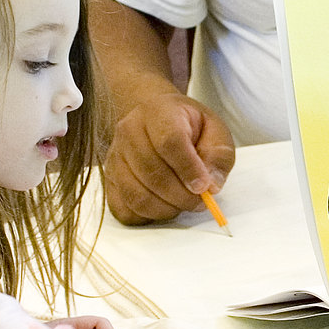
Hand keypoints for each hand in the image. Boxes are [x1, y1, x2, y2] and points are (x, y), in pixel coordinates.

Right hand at [105, 92, 236, 224]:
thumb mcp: (215, 131)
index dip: (188, 169)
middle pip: (152, 173)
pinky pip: (123, 209)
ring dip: (166, 208)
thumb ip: (218, 156)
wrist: (156, 119)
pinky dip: (147, 216)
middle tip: (201, 201)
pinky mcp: (109, 179)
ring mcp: (115, 156)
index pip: (169, 141)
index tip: (204, 187)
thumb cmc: (187, 126)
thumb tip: (211, 186)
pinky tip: (163, 205)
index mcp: (158, 112)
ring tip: (183, 203)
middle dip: (181, 196)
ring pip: (136, 195)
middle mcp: (129, 131)